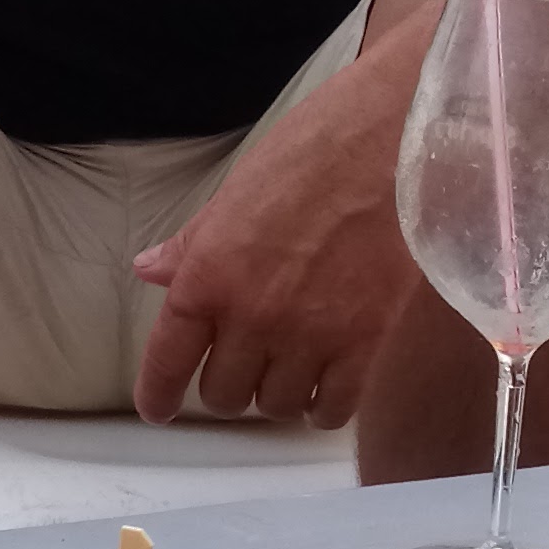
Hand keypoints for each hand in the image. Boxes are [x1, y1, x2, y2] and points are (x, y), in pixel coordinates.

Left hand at [129, 71, 420, 428]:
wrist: (397, 138)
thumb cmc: (316, 150)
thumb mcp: (237, 192)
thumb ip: (193, 244)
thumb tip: (150, 269)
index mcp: (209, 275)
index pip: (167, 360)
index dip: (157, 395)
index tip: (158, 408)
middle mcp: (252, 315)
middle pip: (224, 394)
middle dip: (229, 384)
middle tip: (245, 363)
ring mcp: (310, 335)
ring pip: (277, 406)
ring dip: (277, 394)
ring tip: (290, 368)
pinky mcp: (365, 344)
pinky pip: (331, 409)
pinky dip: (323, 407)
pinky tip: (325, 388)